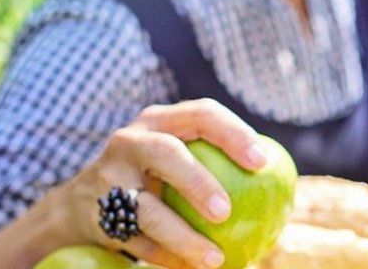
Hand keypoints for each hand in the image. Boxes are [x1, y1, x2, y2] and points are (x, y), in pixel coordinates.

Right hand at [54, 98, 266, 268]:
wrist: (81, 203)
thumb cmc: (155, 178)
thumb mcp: (177, 158)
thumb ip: (217, 162)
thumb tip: (286, 187)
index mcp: (160, 120)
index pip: (202, 115)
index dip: (233, 133)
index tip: (262, 162)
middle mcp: (131, 140)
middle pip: (167, 154)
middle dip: (198, 182)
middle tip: (227, 211)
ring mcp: (108, 176)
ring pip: (147, 209)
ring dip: (183, 237)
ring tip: (214, 259)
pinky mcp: (96, 214)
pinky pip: (138, 240)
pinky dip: (167, 257)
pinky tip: (192, 268)